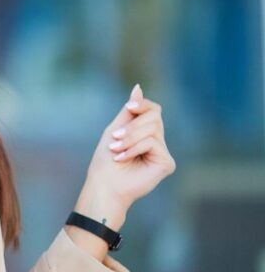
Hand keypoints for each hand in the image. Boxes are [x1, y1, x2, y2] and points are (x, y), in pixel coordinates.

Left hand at [85, 83, 176, 214]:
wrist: (104, 184)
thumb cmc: (106, 160)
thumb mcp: (115, 130)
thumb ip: (129, 111)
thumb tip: (138, 87)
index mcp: (145, 132)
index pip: (153, 110)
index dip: (143, 105)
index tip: (129, 108)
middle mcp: (157, 141)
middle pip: (154, 117)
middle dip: (131, 126)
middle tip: (115, 138)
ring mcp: (163, 152)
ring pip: (152, 129)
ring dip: (129, 138)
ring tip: (116, 150)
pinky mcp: (166, 163)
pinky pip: (152, 143)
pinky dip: (134, 149)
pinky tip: (123, 158)